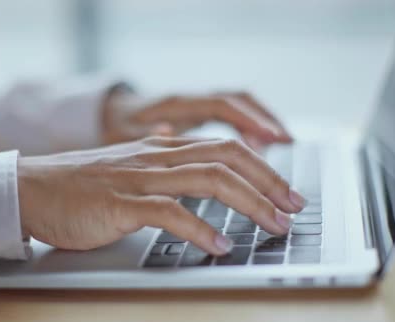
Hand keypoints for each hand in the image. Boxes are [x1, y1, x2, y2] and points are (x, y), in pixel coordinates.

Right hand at [18, 136, 304, 255]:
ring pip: (207, 180)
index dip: (261, 166)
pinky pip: (169, 212)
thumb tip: (188, 159)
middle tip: (293, 207)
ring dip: (248, 202)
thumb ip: (158, 162)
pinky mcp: (120, 203)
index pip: (223, 148)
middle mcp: (156, 157)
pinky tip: (220, 244)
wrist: (29, 189)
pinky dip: (200, 229)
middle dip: (267, 182)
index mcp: (160, 149)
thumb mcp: (126, 167)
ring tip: (273, 224)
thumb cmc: (77, 185)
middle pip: (225, 158)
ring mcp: (138, 178)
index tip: (284, 191)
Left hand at [102, 89, 292, 151]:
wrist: (106, 115)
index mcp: (175, 104)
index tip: (272, 138)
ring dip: (264, 124)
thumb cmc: (114, 128)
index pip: (222, 106)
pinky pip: (233, 116)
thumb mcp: (123, 136)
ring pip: (240, 106)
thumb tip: (166, 130)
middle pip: (240, 104)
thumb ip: (144, 137)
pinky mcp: (201, 115)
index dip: (249, 120)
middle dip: (268, 126)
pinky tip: (263, 148)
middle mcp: (191, 100)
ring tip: (287, 146)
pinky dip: (251, 128)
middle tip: (288, 148)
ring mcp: (198, 106)